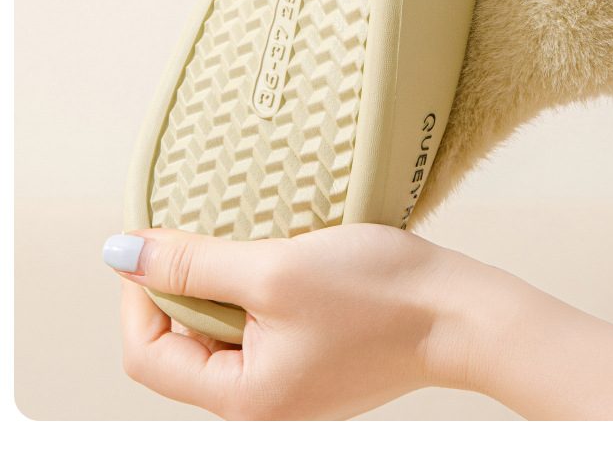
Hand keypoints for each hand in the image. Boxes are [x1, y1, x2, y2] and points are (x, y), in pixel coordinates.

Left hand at [107, 223, 612, 419]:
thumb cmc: (380, 296)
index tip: (150, 241)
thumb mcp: (275, 270)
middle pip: (182, 344)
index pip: (148, 352)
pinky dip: (255, 293)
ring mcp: (289, 389)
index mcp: (243, 400)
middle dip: (182, 286)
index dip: (138, 293)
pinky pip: (259, 331)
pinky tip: (279, 259)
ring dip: (221, 285)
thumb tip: (122, 254)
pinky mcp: (313, 366)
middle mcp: (260, 407)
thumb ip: (194, 263)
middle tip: (202, 233)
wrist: (460, 313)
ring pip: (222, 334)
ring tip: (245, 243)